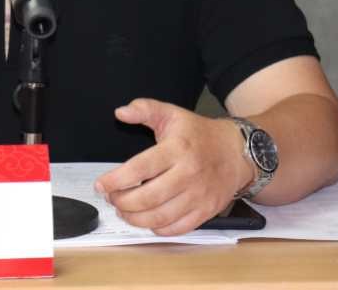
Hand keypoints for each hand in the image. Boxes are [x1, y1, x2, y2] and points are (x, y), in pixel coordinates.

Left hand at [94, 98, 252, 234]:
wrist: (236, 152)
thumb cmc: (199, 133)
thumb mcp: (172, 113)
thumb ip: (145, 109)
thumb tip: (120, 112)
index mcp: (177, 149)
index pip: (140, 168)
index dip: (116, 180)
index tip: (101, 185)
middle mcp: (188, 174)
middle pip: (148, 197)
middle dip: (122, 202)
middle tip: (112, 198)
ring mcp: (198, 195)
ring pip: (161, 217)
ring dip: (136, 219)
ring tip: (124, 211)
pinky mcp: (206, 211)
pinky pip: (178, 228)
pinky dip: (158, 229)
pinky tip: (147, 220)